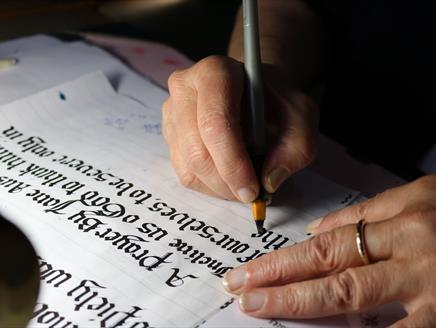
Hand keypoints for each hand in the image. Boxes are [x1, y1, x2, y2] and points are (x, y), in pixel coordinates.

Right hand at [162, 55, 318, 201]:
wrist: (253, 92)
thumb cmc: (275, 101)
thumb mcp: (302, 115)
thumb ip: (297, 145)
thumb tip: (268, 180)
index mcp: (215, 72)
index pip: (215, 122)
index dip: (233, 162)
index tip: (253, 188)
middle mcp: (184, 89)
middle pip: (198, 151)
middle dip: (227, 182)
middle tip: (252, 193)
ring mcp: (172, 113)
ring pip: (189, 167)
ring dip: (220, 187)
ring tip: (243, 182)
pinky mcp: (169, 135)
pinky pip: (185, 174)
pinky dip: (210, 186)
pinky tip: (228, 176)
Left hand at [223, 175, 435, 326]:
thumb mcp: (423, 197)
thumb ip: (370, 213)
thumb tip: (320, 233)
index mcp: (408, 216)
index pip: (329, 243)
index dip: (284, 259)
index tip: (249, 272)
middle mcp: (416, 251)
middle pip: (332, 271)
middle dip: (280, 284)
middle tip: (239, 292)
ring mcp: (433, 290)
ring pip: (355, 302)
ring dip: (303, 309)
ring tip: (263, 309)